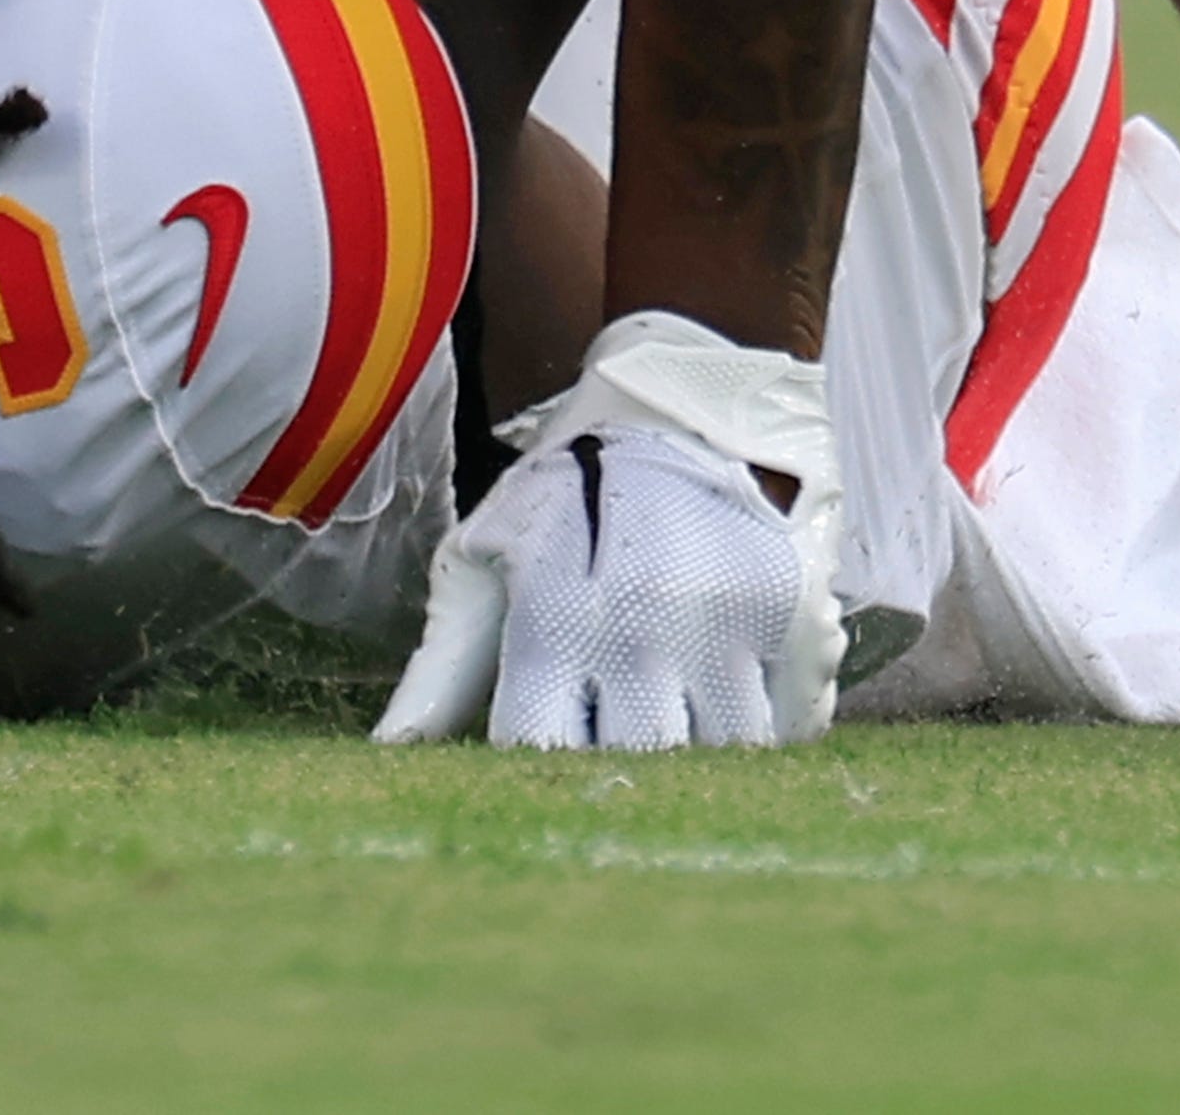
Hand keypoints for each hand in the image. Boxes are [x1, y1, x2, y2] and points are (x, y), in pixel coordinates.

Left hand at [375, 311, 843, 750]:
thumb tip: (389, 755)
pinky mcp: (790, 618)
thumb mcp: (485, 561)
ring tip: (677, 724)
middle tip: (618, 755)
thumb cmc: (563, 492)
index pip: (540, 760)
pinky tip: (731, 703)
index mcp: (555, 622)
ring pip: (720, 759)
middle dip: (622, 776)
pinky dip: (762, 734)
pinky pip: (786, 728)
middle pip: (636, 770)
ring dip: (698, 757)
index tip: (546, 767)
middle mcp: (642, 631)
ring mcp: (724, 627)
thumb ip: (440, 670)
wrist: (680, 399)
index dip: (538, 780)